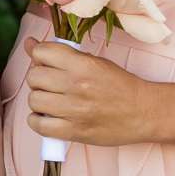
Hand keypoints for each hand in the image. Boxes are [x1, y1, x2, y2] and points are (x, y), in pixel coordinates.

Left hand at [24, 38, 157, 146]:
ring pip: (33, 100)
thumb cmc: (120, 85)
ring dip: (39, 100)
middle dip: (39, 79)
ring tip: (51, 102)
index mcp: (82, 64)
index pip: (41, 53)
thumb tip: (29, 44)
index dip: (40, 57)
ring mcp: (74, 110)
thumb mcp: (94, 62)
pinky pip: (38, 125)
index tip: (48, 64)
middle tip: (51, 85)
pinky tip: (48, 117)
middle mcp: (76, 85)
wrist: (144, 112)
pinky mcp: (74, 132)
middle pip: (33, 77)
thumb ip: (61, 53)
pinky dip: (38, 121)